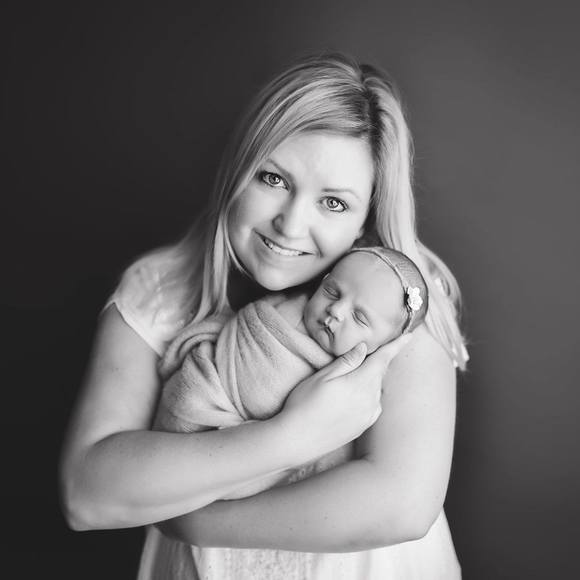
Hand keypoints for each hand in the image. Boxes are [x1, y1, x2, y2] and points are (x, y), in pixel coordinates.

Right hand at [279, 333, 412, 462]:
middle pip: (379, 373)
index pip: (383, 359)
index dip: (396, 345)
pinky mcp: (363, 426)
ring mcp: (368, 415)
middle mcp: (370, 400)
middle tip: (361, 355)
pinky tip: (350, 396)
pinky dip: (367, 394)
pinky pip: (372, 404)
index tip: (410, 335)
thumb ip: (347, 361)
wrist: (296, 440)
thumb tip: (364, 347)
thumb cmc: (304, 404)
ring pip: (375, 388)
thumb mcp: (322, 377)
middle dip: (376, 362)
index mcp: (361, 383)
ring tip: (345, 381)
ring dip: (369, 379)